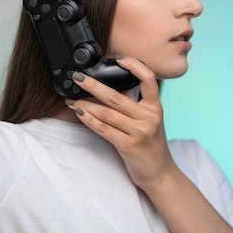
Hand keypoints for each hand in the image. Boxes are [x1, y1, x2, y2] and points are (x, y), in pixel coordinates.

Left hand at [65, 57, 176, 190]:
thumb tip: (112, 86)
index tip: (119, 60)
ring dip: (85, 104)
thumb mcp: (149, 120)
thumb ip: (134, 104)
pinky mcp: (128, 146)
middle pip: (116, 96)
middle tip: (77, 77)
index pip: (149, 79)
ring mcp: (139, 132)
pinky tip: (79, 113)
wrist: (160, 173)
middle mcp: (149, 117)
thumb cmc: (151, 144)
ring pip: (106, 113)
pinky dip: (89, 120)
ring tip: (72, 99)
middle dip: (93, 85)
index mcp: (155, 107)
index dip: (135, 66)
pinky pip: (104, 129)